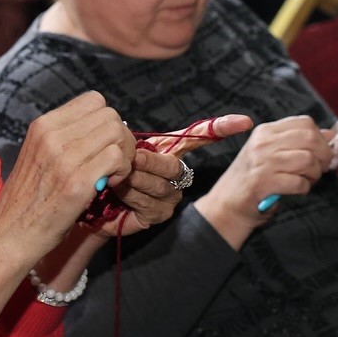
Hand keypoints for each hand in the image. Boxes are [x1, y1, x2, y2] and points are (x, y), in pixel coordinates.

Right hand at [0, 91, 136, 261]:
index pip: (93, 100)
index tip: (102, 144)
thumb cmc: (27, 200)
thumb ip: (63, 138)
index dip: (105, 121)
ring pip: (117, 133)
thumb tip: (99, 129)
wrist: (9, 234)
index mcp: (42, 126)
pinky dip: (122, 171)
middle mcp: (52, 136)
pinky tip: (110, 185)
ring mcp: (64, 158)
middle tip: (114, 163)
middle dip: (121, 138)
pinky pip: (117, 158)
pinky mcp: (77, 183)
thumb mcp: (37, 155)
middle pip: (109, 115)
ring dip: (124, 155)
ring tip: (113, 175)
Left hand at [99, 114, 254, 234]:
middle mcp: (175, 174)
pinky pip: (149, 202)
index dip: (221, 128)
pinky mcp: (159, 214)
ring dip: (133, 181)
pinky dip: (131, 197)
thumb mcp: (120, 150)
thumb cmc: (106, 172)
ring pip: (158, 185)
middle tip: (130, 160)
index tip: (245, 121)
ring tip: (117, 180)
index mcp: (168, 152)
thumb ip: (134, 141)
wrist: (93, 202)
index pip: (199, 137)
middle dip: (149, 162)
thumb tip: (131, 129)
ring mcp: (170, 196)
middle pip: (173, 165)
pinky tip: (120, 196)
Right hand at [196, 115, 334, 248]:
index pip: (305, 123)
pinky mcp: (263, 183)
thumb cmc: (253, 179)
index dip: (320, 138)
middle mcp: (262, 143)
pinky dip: (304, 188)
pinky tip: (297, 190)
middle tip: (320, 168)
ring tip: (307, 180)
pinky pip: (299, 182)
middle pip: (310, 138)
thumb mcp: (272, 153)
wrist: (227, 205)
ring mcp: (261, 162)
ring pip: (307, 160)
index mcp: (265, 131)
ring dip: (314, 174)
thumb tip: (330, 134)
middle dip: (323, 155)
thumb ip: (298, 142)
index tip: (320, 152)